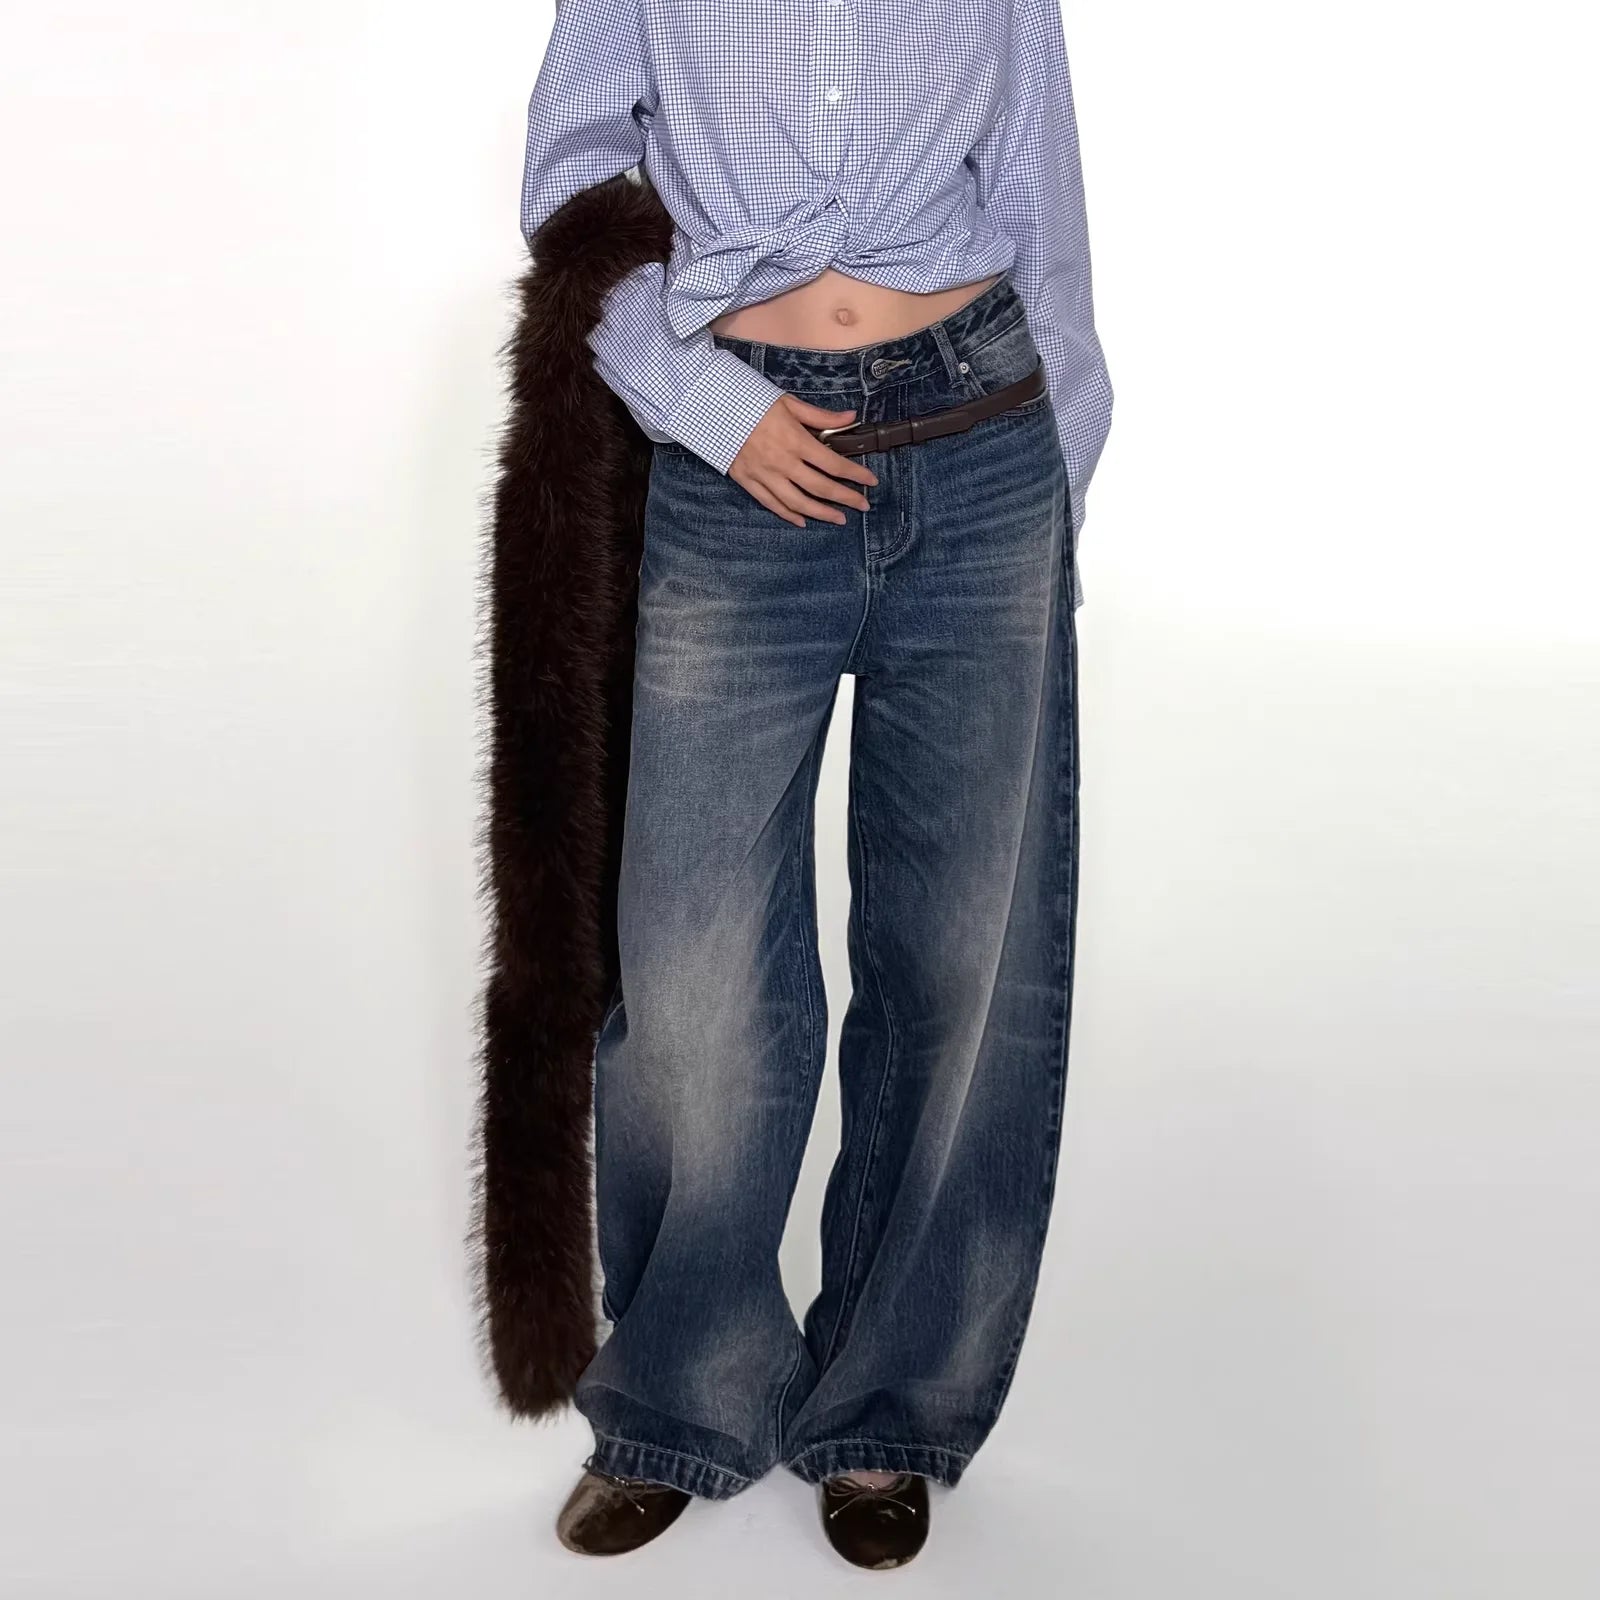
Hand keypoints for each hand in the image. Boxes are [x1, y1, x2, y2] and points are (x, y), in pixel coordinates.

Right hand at [728, 394, 878, 526]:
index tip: (871, 482)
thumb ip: (821, 416)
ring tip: (839, 519)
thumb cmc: (753, 402)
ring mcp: (765, 475)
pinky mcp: (749, 481)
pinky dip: (789, 515)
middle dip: (846, 498)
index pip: (833, 464)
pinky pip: (772, 504)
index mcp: (796, 441)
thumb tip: (851, 417)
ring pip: (798, 502)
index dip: (855, 475)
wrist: (713, 409)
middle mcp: (783, 462)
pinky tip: (803, 521)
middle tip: (863, 506)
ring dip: (821, 513)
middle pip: (821, 488)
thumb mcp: (789, 403)